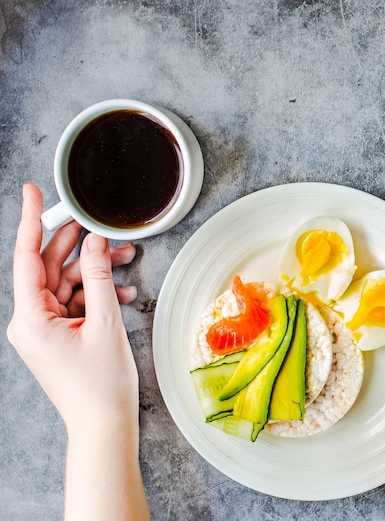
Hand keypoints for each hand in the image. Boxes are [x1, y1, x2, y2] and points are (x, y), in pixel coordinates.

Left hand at [8, 183, 138, 431]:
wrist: (104, 424)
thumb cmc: (101, 385)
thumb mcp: (105, 322)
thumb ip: (99, 276)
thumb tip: (94, 241)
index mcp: (30, 319)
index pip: (26, 258)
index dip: (31, 221)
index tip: (32, 192)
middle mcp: (31, 321)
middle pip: (50, 267)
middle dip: (78, 246)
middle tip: (98, 224)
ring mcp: (45, 328)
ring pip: (68, 282)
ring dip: (97, 271)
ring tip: (127, 259)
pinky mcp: (60, 334)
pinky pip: (77, 301)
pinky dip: (99, 293)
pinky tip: (124, 293)